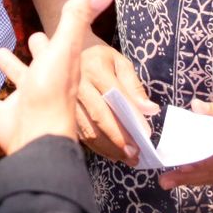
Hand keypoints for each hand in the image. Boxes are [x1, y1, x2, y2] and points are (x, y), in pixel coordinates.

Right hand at [0, 0, 113, 155]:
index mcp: (59, 65)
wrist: (38, 137)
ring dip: (9, 70)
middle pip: (39, 63)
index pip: (58, 46)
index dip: (55, 36)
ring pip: (16, 82)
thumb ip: (77, 17)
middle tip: (31, 38)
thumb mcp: (63, 47)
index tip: (51, 26)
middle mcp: (45, 82)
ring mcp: (25, 100)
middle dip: (35, 51)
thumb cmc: (52, 91)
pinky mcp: (7, 117)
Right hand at [73, 34, 156, 164]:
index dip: (131, 115)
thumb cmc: (99, 59)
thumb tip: (150, 110)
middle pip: (99, 116)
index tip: (146, 134)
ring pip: (88, 129)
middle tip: (136, 154)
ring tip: (128, 158)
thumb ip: (134, 86)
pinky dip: (97, 147)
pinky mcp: (62, 114)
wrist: (65, 54)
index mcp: (94, 67)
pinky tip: (112, 154)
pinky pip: (80, 134)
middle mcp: (77, 84)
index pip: (115, 95)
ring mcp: (66, 101)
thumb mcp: (120, 63)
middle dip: (119, 138)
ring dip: (109, 148)